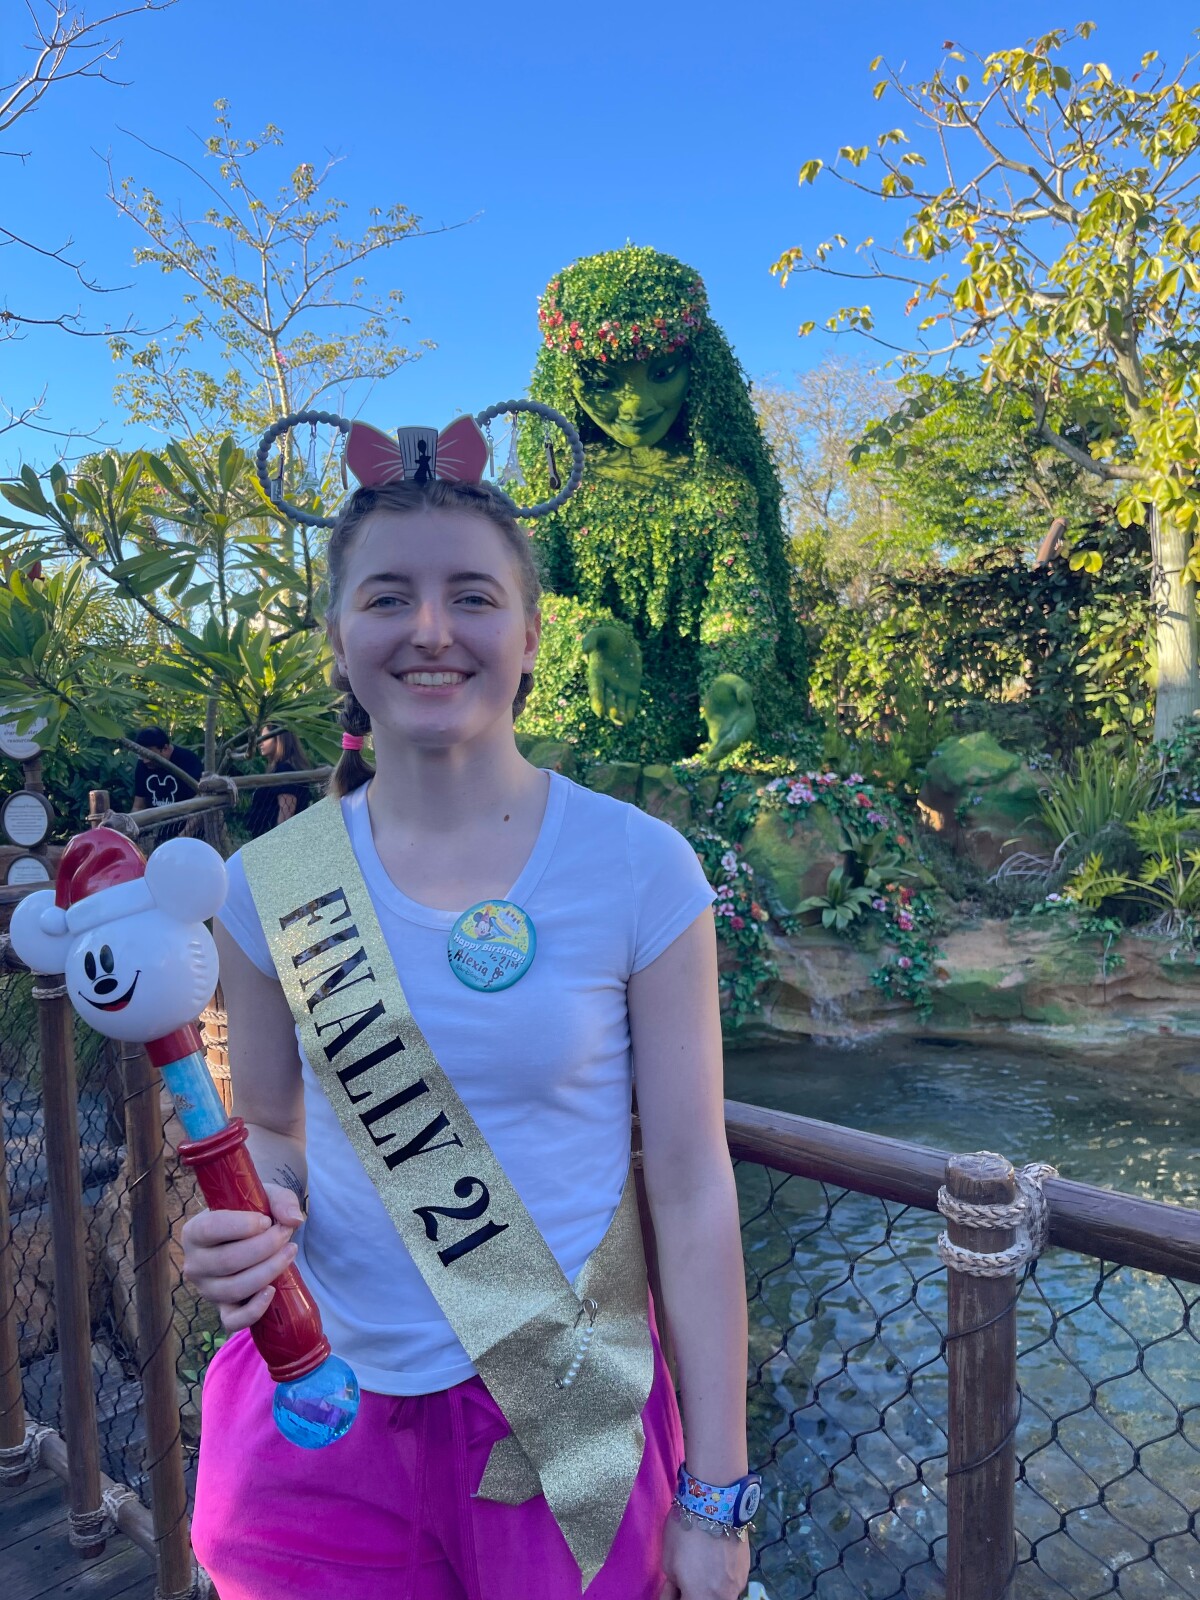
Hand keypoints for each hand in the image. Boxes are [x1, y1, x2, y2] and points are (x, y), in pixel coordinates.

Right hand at [182, 1182, 303, 1332]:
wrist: (253, 1237)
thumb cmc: (254, 1214)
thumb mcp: (265, 1197)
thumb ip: (280, 1201)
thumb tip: (293, 1220)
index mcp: (194, 1231)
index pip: (210, 1229)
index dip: (242, 1226)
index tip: (267, 1221)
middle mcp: (194, 1263)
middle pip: (228, 1261)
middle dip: (265, 1247)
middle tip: (286, 1234)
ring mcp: (207, 1290)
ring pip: (234, 1288)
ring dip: (268, 1271)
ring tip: (289, 1253)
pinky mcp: (222, 1309)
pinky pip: (232, 1320)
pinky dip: (253, 1310)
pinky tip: (271, 1291)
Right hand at [582, 623, 642, 724]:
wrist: (624, 640)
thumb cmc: (608, 637)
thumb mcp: (599, 634)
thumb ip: (591, 639)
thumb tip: (586, 650)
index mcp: (597, 673)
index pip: (596, 689)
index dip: (597, 701)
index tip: (599, 712)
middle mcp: (607, 684)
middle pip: (607, 700)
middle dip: (610, 709)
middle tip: (613, 715)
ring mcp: (619, 688)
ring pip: (618, 705)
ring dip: (619, 714)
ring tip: (622, 722)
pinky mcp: (632, 689)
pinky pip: (630, 704)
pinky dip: (629, 712)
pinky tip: (629, 720)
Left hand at [658, 1513, 750, 1598]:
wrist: (717, 1501)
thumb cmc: (686, 1531)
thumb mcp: (668, 1562)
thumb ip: (674, 1586)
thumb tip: (678, 1592)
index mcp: (701, 1598)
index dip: (674, 1599)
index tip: (671, 1589)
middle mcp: (724, 1597)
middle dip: (692, 1594)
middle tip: (682, 1581)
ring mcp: (739, 1584)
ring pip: (719, 1595)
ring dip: (707, 1588)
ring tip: (698, 1567)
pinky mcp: (746, 1569)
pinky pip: (729, 1583)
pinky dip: (719, 1578)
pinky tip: (712, 1558)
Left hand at [699, 674, 755, 764]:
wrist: (719, 690)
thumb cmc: (730, 685)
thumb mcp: (735, 682)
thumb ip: (742, 688)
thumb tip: (744, 698)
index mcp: (747, 717)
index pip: (742, 729)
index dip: (736, 737)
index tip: (729, 743)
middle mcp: (739, 728)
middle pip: (734, 741)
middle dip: (725, 749)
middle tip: (715, 756)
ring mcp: (729, 733)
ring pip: (724, 746)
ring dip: (718, 754)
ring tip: (709, 760)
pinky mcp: (718, 734)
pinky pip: (716, 745)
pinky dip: (713, 752)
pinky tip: (707, 760)